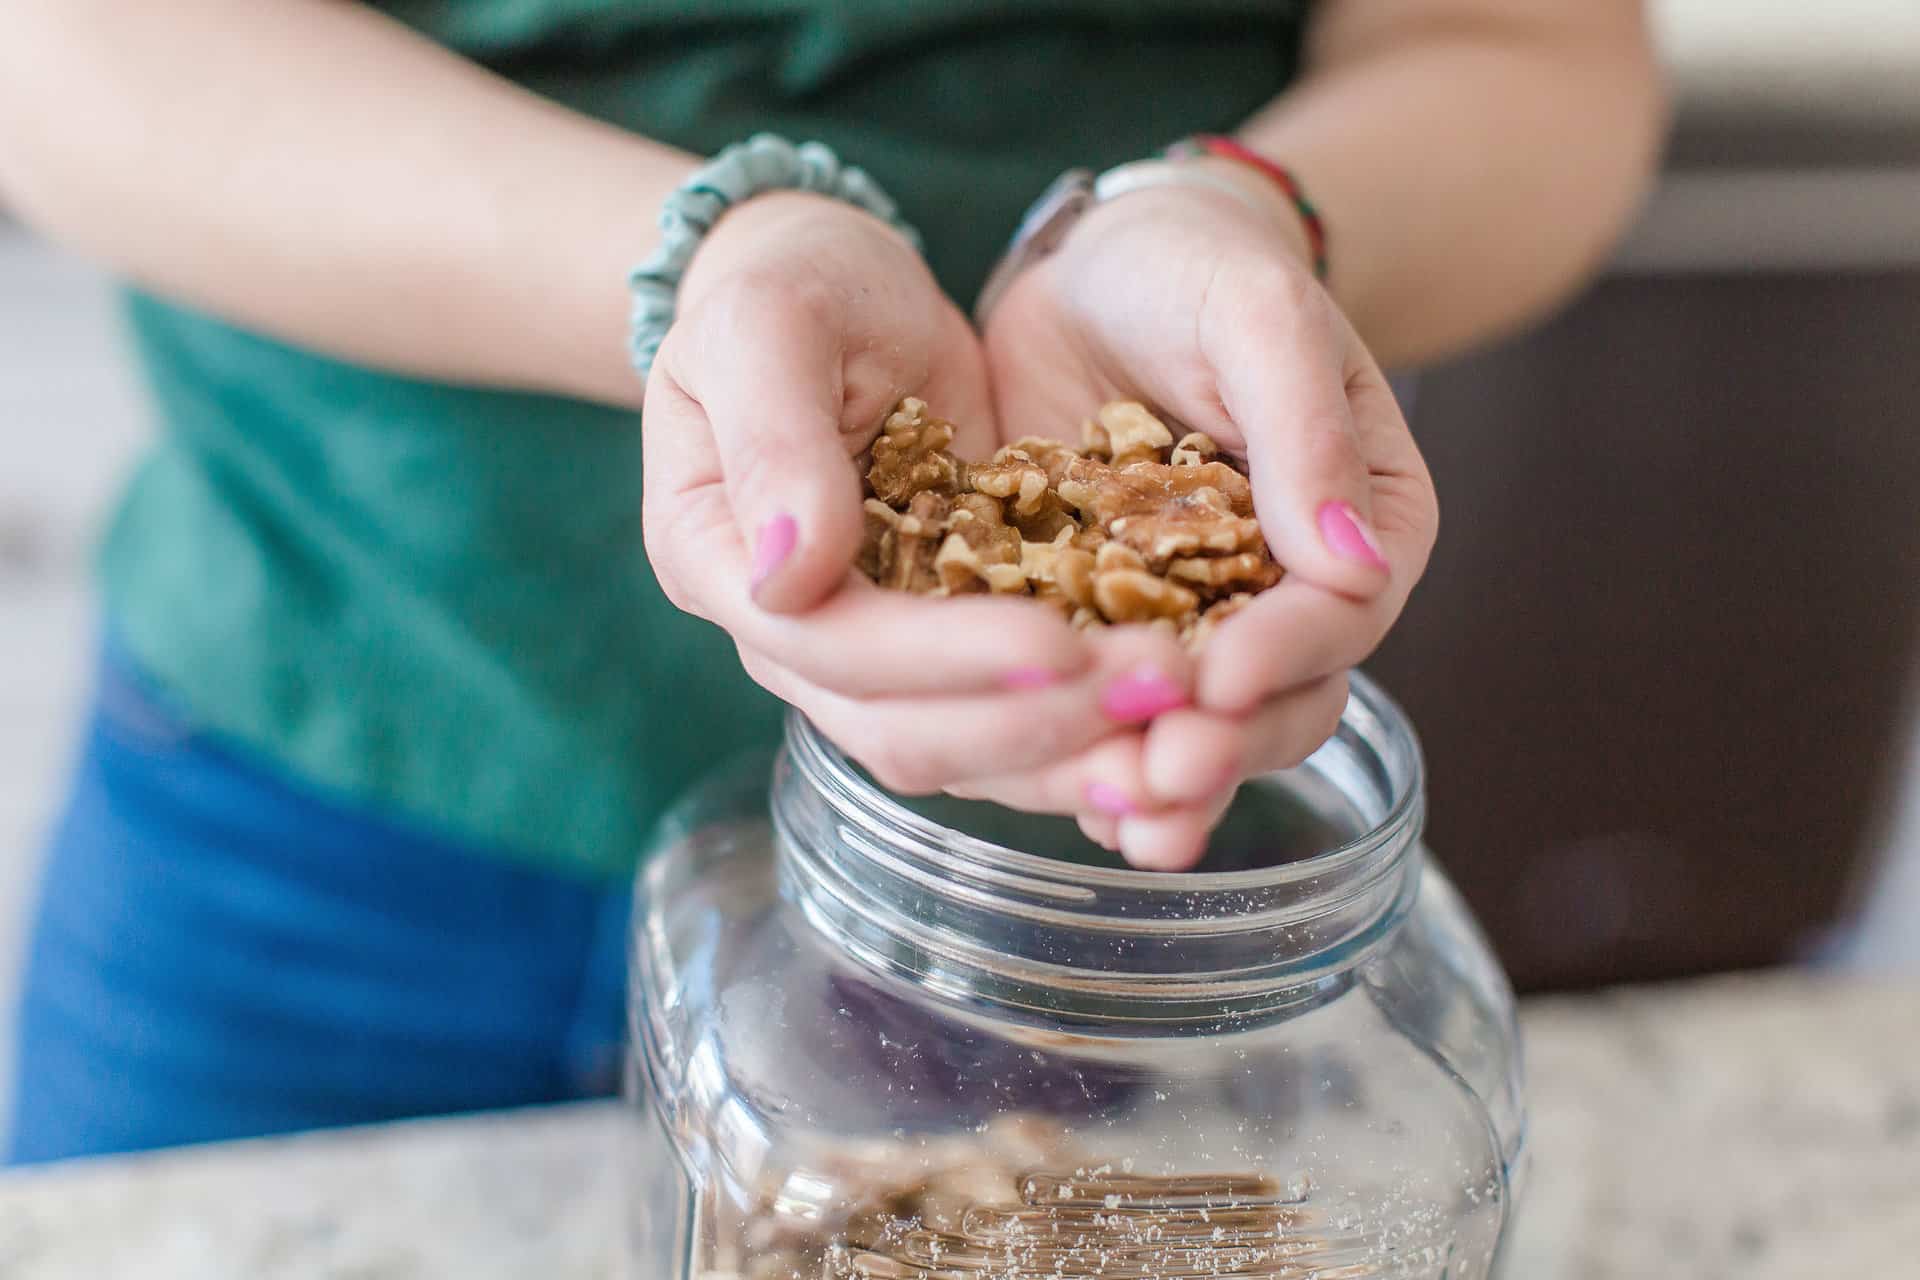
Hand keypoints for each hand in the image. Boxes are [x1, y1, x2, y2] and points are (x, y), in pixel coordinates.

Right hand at [642, 192, 1184, 802]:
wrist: (839, 284)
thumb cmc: (791, 281)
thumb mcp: (767, 324)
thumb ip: (770, 440)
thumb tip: (787, 576)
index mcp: (717, 562)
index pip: (828, 646)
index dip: (942, 659)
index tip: (1057, 642)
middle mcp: (790, 633)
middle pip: (905, 729)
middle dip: (1033, 721)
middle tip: (1160, 687)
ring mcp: (874, 650)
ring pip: (969, 747)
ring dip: (1075, 747)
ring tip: (1183, 717)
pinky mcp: (953, 638)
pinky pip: (1017, 710)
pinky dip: (1090, 725)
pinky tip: (1175, 714)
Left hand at [981, 162, 1438, 867]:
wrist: (1097, 272)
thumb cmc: (1198, 272)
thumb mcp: (1257, 322)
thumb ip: (1305, 432)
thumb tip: (1356, 562)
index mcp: (1361, 525)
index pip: (1340, 613)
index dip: (1284, 656)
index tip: (1218, 681)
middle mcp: (1287, 595)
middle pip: (1277, 699)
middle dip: (1223, 745)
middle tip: (1162, 776)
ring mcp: (1193, 621)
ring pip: (1194, 726)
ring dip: (1160, 781)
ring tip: (1118, 819)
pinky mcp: (1104, 626)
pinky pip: (1102, 705)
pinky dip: (1085, 753)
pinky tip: (1057, 794)